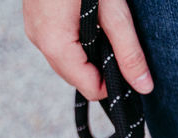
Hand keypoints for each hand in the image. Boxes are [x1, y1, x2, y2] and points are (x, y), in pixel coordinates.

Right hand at [23, 0, 153, 99]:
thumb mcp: (113, 11)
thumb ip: (128, 51)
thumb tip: (144, 87)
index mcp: (54, 41)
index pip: (88, 86)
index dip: (114, 83)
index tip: (134, 68)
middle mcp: (38, 38)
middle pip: (76, 75)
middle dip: (102, 68)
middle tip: (124, 44)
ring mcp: (33, 26)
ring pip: (67, 59)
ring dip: (91, 53)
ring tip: (108, 27)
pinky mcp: (36, 15)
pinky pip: (59, 41)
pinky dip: (79, 40)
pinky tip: (93, 20)